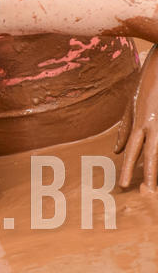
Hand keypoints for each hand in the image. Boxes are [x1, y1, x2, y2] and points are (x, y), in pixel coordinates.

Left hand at [115, 46, 157, 191]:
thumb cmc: (149, 79)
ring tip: (156, 186)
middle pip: (151, 153)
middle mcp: (153, 123)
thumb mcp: (132, 101)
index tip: (123, 185)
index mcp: (140, 120)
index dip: (128, 168)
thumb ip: (125, 127)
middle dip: (149, 174)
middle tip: (146, 193)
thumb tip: (117, 150)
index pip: (133, 149)